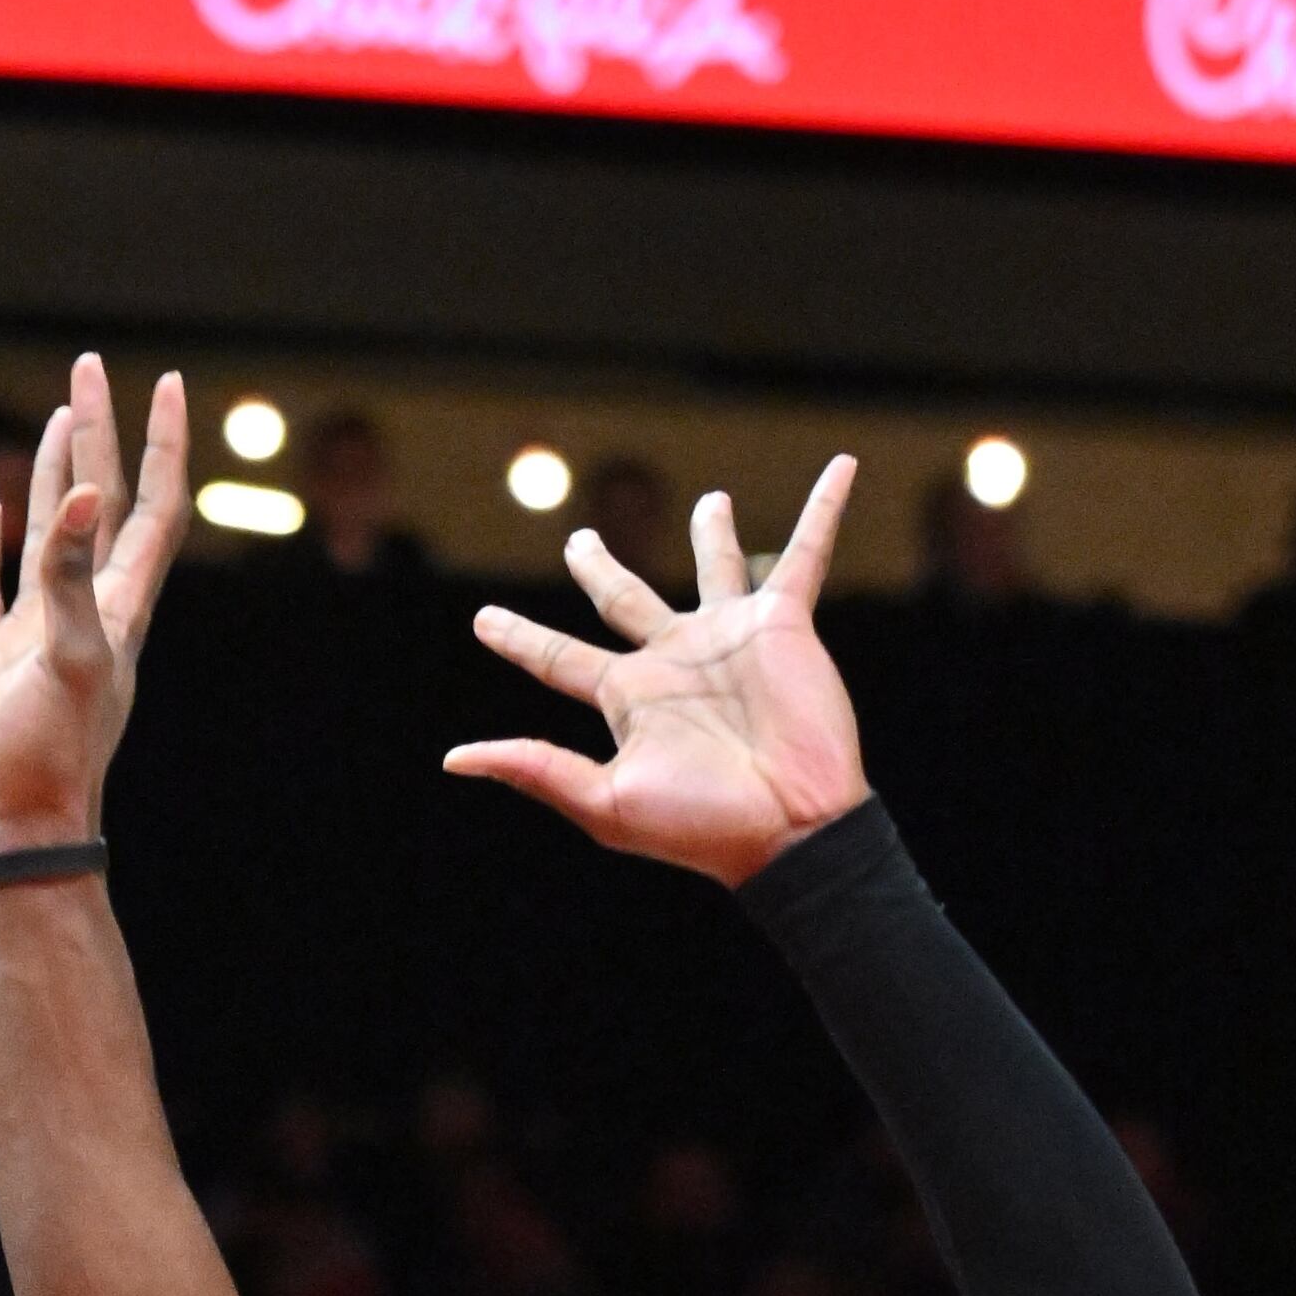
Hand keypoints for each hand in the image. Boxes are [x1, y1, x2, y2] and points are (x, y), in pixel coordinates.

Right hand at [0, 358, 189, 863]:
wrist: (11, 837)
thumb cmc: (51, 759)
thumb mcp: (69, 660)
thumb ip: (73, 579)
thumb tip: (88, 498)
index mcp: (117, 609)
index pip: (152, 508)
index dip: (162, 445)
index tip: (166, 383)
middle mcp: (82, 612)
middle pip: (102, 504)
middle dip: (99, 435)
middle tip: (87, 368)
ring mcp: (33, 635)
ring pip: (51, 536)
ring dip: (58, 477)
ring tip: (59, 418)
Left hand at [445, 457, 868, 882]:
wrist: (787, 828)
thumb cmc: (699, 826)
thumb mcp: (605, 801)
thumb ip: (535, 769)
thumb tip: (454, 759)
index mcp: (627, 697)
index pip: (558, 658)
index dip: (519, 639)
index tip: (482, 620)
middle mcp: (673, 660)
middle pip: (624, 600)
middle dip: (600, 569)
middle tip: (579, 541)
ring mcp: (728, 637)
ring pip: (714, 567)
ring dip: (714, 533)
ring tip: (712, 500)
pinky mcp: (783, 623)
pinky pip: (805, 554)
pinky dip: (823, 510)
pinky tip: (841, 468)